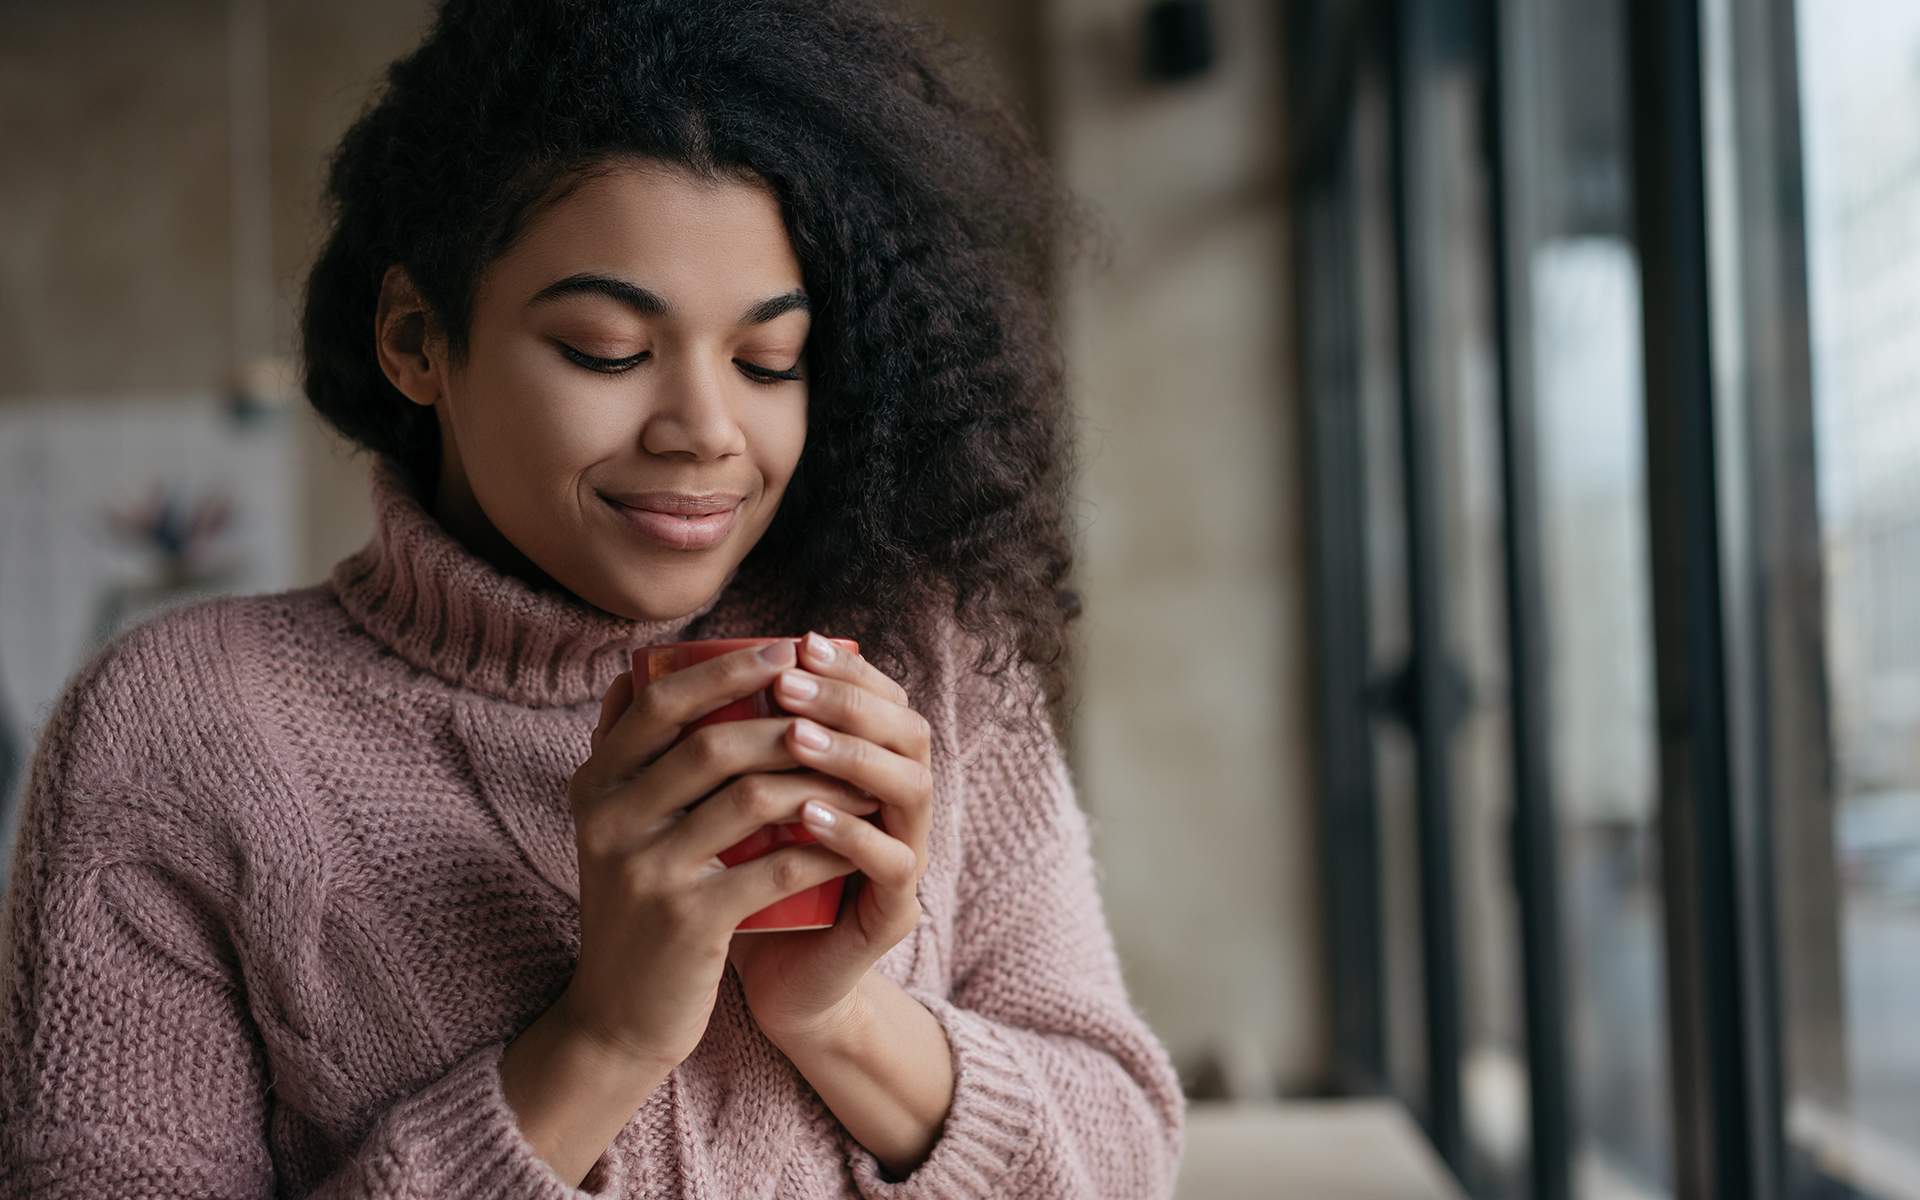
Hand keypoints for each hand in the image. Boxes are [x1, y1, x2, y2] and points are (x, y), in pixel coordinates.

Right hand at [554, 639, 874, 1074]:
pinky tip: (858, 833)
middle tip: (841, 706)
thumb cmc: (633, 907)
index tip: (787, 649)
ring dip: (819, 777)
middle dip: (788, 716)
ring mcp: (648, 873)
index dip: (726, 669)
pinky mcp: (689, 922)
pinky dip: (824, 845)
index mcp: (595, 787)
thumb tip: (637, 667)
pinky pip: (775, 866)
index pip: (658, 702)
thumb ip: (621, 754)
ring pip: (751, 798)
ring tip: (863, 770)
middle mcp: (610, 822)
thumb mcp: (608, 826)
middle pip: (713, 743)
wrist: (616, 1018)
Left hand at [726, 631, 935, 1046]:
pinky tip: (806, 816)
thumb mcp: (722, 809)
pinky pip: (890, 862)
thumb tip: (633, 678)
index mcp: (866, 770)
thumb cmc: (743, 884)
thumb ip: (701, 747)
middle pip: (907, 729)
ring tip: (795, 738)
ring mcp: (904, 857)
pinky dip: (850, 834)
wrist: (771, 982)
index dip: (847, 667)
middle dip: (848, 700)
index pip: (879, 696)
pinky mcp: (893, 913)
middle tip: (789, 685)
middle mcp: (896, 806)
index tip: (797, 642)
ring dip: (851, 757)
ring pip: (909, 787)